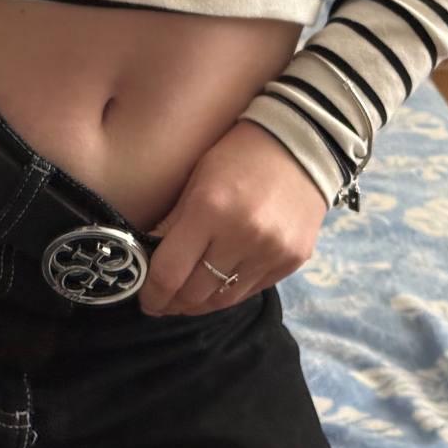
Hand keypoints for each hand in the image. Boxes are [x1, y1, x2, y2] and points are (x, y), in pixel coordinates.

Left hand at [137, 119, 328, 316]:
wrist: (303, 144)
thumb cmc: (238, 154)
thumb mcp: (196, 179)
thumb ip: (172, 223)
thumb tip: (147, 261)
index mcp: (210, 209)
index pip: (170, 272)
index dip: (152, 294)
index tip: (145, 300)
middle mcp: (242, 236)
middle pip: (195, 293)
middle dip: (173, 303)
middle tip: (162, 302)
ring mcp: (272, 252)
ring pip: (224, 299)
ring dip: (200, 303)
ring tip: (186, 300)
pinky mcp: (293, 260)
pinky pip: (251, 291)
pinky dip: (230, 292)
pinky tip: (218, 285)